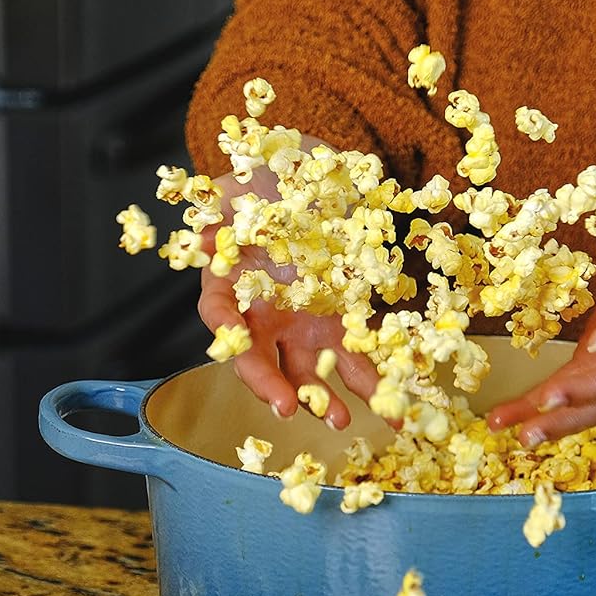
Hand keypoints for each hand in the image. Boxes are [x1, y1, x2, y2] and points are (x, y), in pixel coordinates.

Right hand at [195, 166, 378, 428]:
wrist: (303, 174)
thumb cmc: (264, 181)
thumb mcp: (238, 187)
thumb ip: (219, 212)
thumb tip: (202, 237)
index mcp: (231, 284)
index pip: (219, 314)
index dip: (224, 332)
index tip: (233, 344)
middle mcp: (262, 315)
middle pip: (260, 358)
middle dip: (272, 385)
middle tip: (286, 407)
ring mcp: (302, 325)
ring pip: (308, 370)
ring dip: (323, 399)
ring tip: (341, 421)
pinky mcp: (339, 324)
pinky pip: (355, 358)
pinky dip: (374, 383)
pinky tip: (393, 409)